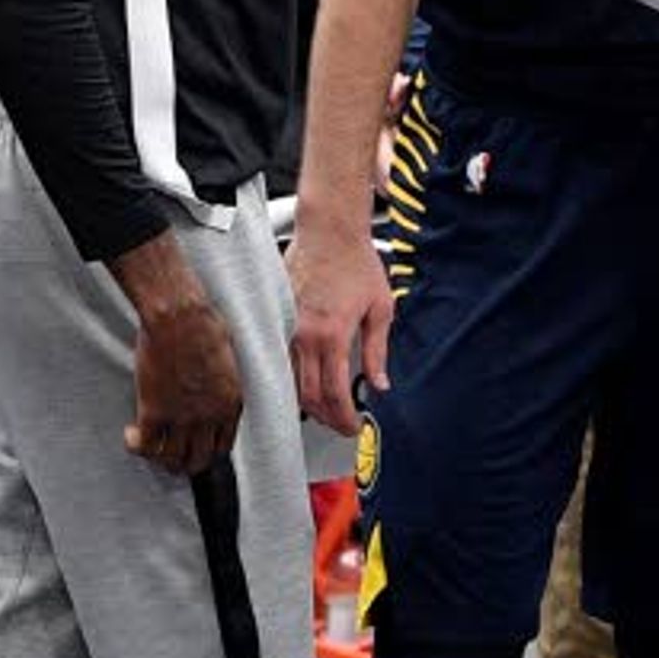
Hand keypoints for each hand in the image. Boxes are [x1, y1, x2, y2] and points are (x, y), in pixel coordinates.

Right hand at [124, 289, 241, 477]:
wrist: (179, 318)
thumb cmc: (204, 325)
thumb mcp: (227, 359)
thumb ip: (221, 381)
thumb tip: (210, 386)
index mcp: (230, 404)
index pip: (222, 446)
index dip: (207, 450)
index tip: (195, 446)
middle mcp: (209, 417)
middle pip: (198, 459)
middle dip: (184, 463)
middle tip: (170, 456)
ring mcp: (181, 417)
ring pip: (170, 458)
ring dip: (159, 458)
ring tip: (150, 448)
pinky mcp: (153, 411)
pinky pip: (145, 445)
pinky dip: (136, 445)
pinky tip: (131, 434)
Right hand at [287, 219, 394, 436]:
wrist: (328, 232)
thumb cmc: (355, 263)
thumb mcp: (380, 309)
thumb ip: (378, 351)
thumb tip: (380, 383)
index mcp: (333, 335)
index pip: (335, 393)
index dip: (344, 417)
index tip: (353, 425)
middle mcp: (305, 335)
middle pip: (309, 396)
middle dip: (326, 417)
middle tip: (341, 424)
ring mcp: (287, 327)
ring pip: (291, 381)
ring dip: (308, 402)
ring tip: (327, 409)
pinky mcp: (278, 318)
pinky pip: (282, 360)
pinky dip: (293, 379)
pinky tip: (306, 383)